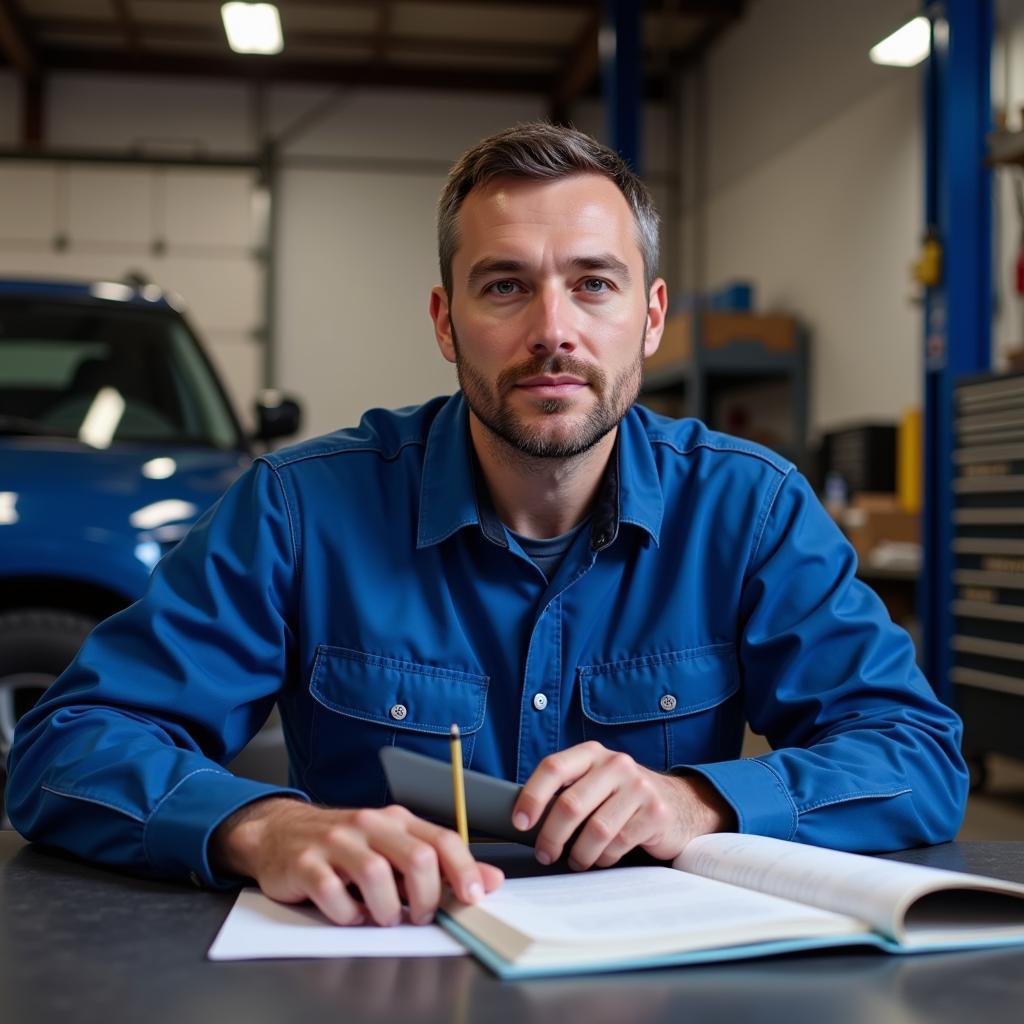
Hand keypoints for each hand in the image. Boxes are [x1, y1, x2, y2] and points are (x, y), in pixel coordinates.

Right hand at [209, 798, 503, 925]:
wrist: (280, 833)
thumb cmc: (345, 846)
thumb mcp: (394, 848)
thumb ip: (441, 864)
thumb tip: (491, 880)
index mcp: (396, 820)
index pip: (441, 839)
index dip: (463, 870)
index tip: (474, 898)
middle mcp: (369, 825)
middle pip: (416, 858)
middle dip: (426, 897)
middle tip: (420, 916)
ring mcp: (336, 842)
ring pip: (376, 876)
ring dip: (386, 910)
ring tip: (383, 917)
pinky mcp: (305, 864)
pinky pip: (332, 894)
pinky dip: (347, 914)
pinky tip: (351, 914)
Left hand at [512, 741, 734, 869]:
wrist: (681, 803)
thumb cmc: (623, 797)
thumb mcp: (595, 782)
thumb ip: (567, 791)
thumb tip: (525, 819)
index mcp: (592, 753)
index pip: (553, 767)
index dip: (532, 796)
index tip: (520, 822)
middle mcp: (616, 764)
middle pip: (571, 804)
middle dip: (551, 836)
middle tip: (545, 854)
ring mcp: (639, 787)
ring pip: (595, 830)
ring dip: (579, 853)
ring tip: (576, 860)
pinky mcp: (656, 812)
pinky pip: (619, 843)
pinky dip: (604, 857)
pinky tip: (603, 857)